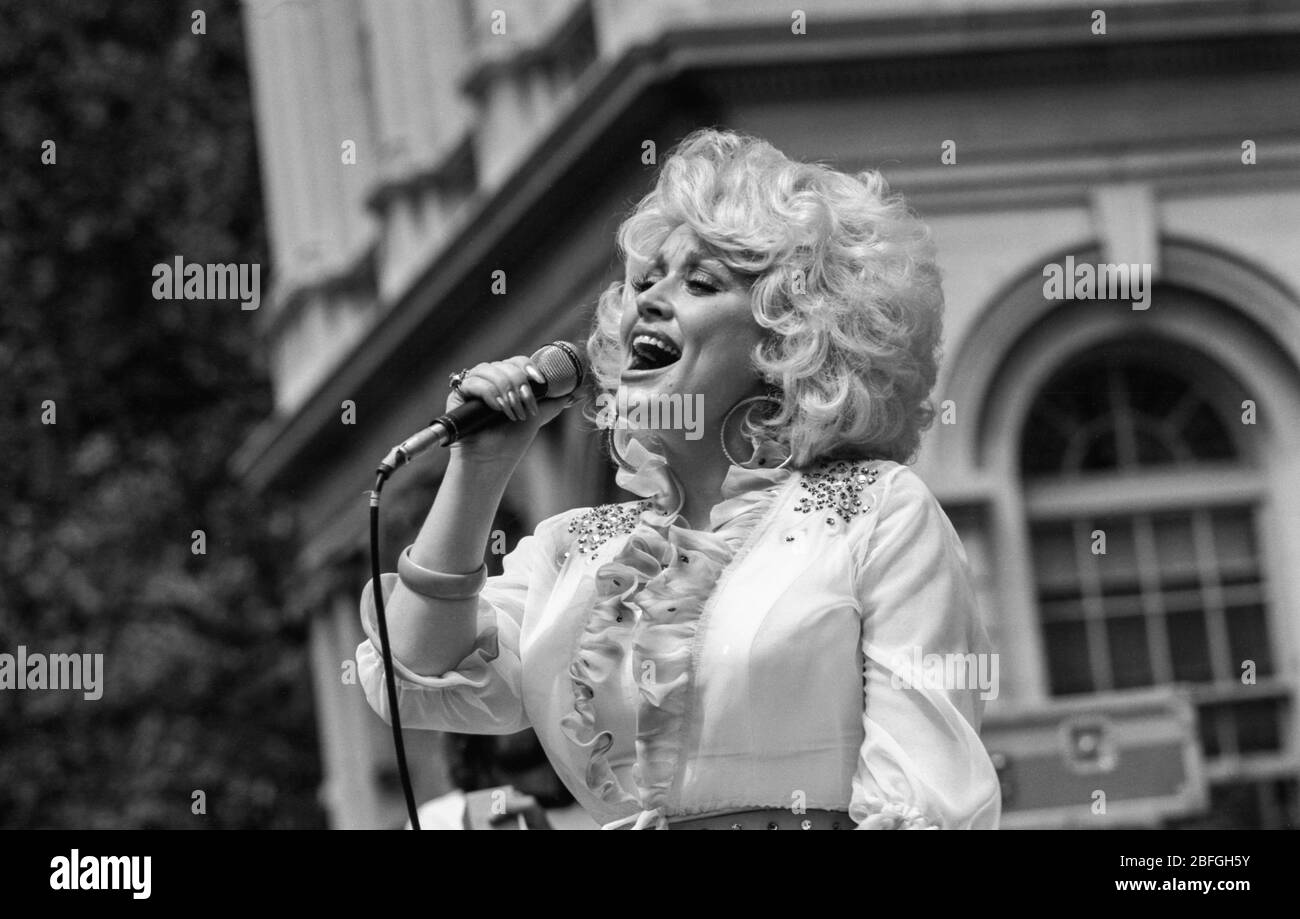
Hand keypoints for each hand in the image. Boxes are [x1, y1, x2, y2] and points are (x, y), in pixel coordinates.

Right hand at [446, 356, 572, 462]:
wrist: (491, 462)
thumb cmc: (511, 443)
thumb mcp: (537, 417)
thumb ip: (554, 402)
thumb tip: (578, 392)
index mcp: (507, 382)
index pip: (517, 362)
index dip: (529, 367)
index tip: (540, 381)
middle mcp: (489, 380)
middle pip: (505, 363)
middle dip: (519, 384)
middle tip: (525, 408)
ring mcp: (473, 386)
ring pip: (490, 369)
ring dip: (506, 390)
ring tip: (512, 413)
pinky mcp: (457, 394)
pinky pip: (473, 381)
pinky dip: (489, 393)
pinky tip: (497, 407)